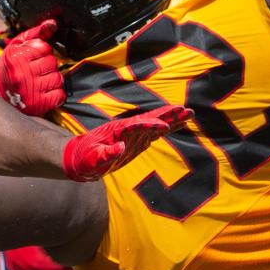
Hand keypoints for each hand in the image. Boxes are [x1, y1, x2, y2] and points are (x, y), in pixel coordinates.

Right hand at [0, 20, 63, 115]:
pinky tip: (46, 90)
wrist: (0, 86)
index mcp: (16, 57)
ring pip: (57, 79)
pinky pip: (58, 96)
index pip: (44, 48)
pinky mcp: (36, 105)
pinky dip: (56, 93)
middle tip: (39, 68)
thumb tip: (53, 24)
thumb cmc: (14, 61)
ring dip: (53, 78)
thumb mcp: (20, 43)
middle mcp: (21, 74)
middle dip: (48, 64)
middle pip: (52, 63)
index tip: (35, 55)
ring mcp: (29, 91)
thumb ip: (37, 32)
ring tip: (42, 78)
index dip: (42, 50)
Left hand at [62, 105, 192, 181]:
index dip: (149, 126)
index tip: (163, 126)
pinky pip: (154, 132)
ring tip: (189, 114)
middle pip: (150, 119)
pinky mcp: (137, 141)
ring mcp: (133, 135)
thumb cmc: (85, 159)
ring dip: (172, 119)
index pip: (136, 126)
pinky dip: (167, 128)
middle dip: (167, 115)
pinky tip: (179, 124)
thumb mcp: (91, 159)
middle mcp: (127, 130)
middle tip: (186, 110)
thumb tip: (120, 148)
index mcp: (116, 132)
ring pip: (155, 124)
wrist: (80, 157)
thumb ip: (105, 154)